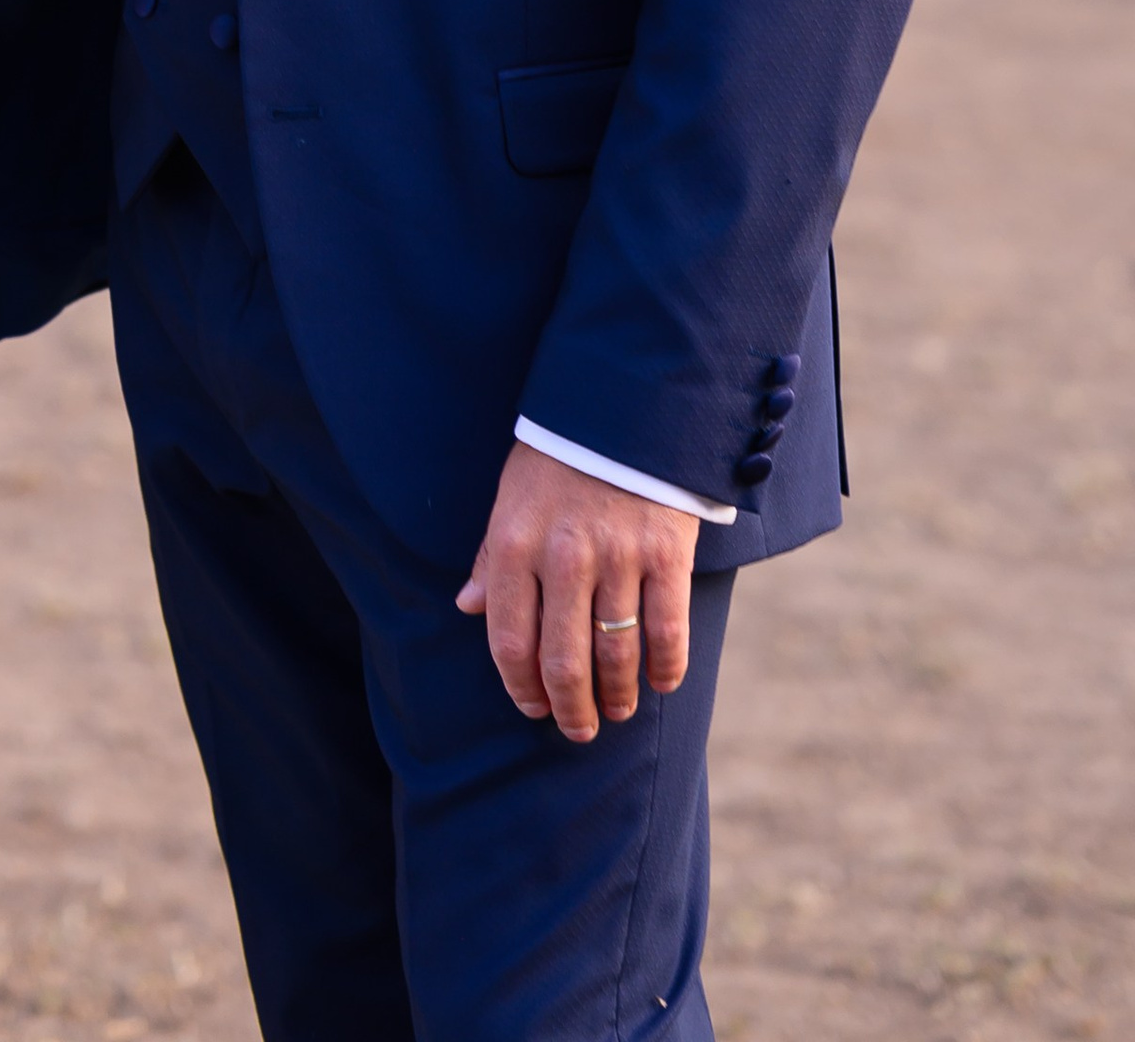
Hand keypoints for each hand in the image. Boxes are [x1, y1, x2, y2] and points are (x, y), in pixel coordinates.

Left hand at [455, 444, 697, 739]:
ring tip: (614, 712)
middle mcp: (563, 556)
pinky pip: (667, 632)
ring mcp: (617, 557)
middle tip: (577, 728)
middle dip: (569, 708)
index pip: (509, 639)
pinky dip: (665, 669)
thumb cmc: (556, 457)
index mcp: (514, 542)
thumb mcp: (510, 495)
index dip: (520, 687)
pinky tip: (661, 683)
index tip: (533, 708)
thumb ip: (490, 555)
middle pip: (562, 661)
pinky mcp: (666, 555)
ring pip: (615, 654)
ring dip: (615, 696)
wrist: (621, 407)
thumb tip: (467, 607)